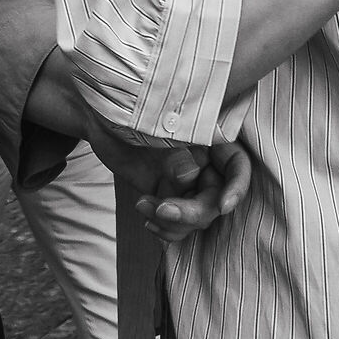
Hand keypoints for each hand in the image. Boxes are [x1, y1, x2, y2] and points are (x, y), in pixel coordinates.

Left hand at [89, 133, 253, 243]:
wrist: (101, 117)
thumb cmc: (133, 110)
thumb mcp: (155, 126)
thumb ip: (176, 151)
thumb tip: (190, 176)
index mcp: (210, 139)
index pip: (237, 165)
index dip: (237, 187)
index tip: (222, 206)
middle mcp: (203, 163)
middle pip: (215, 199)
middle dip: (192, 212)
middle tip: (163, 209)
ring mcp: (185, 183)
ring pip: (196, 217)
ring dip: (173, 221)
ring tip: (144, 206)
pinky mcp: (167, 197)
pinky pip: (176, 223)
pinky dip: (163, 227)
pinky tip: (146, 216)